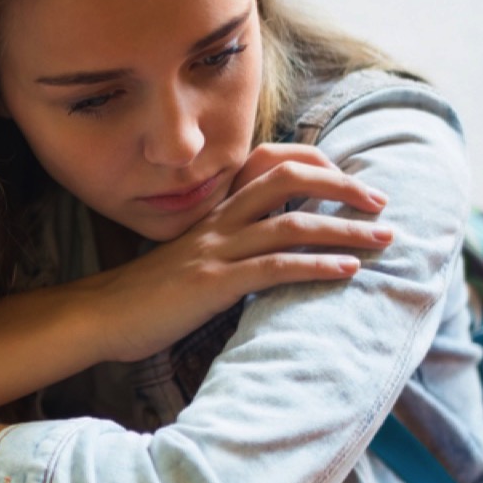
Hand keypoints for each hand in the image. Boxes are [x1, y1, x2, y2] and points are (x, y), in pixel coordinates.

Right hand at [87, 143, 391, 362]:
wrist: (99, 317)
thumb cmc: (144, 299)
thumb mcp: (189, 263)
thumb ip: (225, 252)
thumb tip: (263, 261)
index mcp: (213, 215)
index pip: (269, 167)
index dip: (315, 165)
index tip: (349, 184)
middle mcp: (218, 224)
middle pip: (289, 181)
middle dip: (342, 188)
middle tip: (381, 204)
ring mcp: (216, 252)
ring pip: (292, 225)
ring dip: (345, 230)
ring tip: (383, 240)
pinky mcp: (214, 284)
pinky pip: (275, 268)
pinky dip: (317, 266)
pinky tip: (348, 272)